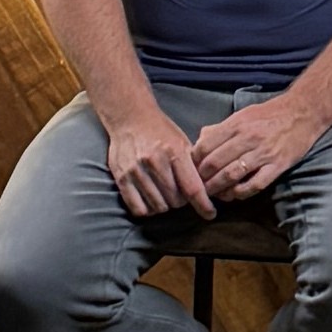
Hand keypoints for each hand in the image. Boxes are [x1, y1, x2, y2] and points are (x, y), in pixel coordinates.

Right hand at [104, 105, 218, 221]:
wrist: (130, 117)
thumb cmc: (160, 131)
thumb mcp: (182, 142)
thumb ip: (193, 166)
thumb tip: (208, 191)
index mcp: (174, 152)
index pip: (192, 188)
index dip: (203, 205)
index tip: (210, 214)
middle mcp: (155, 162)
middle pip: (176, 201)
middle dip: (181, 201)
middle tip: (179, 193)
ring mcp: (136, 171)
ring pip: (158, 206)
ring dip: (165, 205)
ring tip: (165, 194)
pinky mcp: (121, 178)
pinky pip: (139, 208)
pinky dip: (148, 209)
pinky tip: (151, 200)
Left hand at [186, 91, 325, 202]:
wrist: (303, 112)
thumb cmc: (270, 114)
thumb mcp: (243, 114)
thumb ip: (222, 128)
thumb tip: (201, 138)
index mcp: (236, 125)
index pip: (205, 146)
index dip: (195, 161)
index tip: (192, 170)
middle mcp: (247, 138)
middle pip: (215, 163)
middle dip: (203, 178)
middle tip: (198, 187)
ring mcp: (263, 153)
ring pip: (231, 175)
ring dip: (218, 188)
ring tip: (212, 194)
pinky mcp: (278, 165)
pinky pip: (255, 184)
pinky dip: (241, 192)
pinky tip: (235, 194)